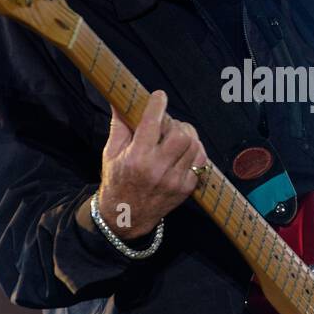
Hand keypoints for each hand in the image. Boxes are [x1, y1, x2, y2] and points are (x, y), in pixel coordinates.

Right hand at [98, 90, 205, 239]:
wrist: (126, 216)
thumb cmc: (117, 181)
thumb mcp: (111, 153)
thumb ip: (119, 124)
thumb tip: (119, 100)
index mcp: (137, 158)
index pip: (153, 123)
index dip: (158, 104)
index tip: (159, 97)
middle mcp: (158, 169)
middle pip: (180, 134)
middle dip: (175, 123)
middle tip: (166, 125)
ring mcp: (175, 180)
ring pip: (194, 145)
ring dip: (187, 135)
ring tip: (175, 137)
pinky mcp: (187, 188)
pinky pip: (201, 161)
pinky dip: (195, 150)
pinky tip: (183, 151)